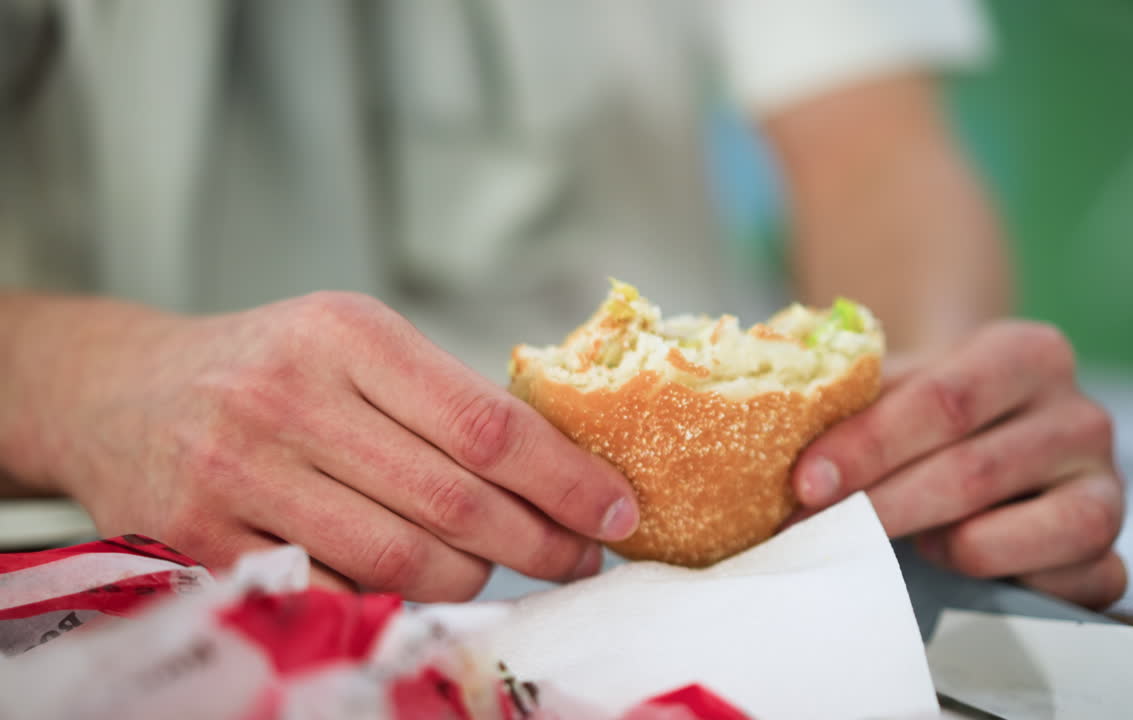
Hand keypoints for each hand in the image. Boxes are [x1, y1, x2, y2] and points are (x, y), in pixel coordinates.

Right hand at [52, 292, 638, 600]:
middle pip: (455, 500)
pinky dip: (394, 601)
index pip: (487, 424)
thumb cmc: (266, 365)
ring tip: (507, 573)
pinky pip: (335, 593)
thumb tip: (561, 471)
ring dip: (475, 579)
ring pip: (402, 558)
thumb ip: (442, 398)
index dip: (566, 479)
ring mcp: (241, 472)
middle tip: (579, 559)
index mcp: (348, 334)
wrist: (121, 389)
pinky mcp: (204, 540)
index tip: (617, 512)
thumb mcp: (353, 342)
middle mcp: (292, 397)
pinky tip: (425, 588)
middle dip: (539, 543)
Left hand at [791, 321, 1125, 608]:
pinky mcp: (1110, 557)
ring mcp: (1106, 489)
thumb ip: (850, 398)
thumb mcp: (899, 380)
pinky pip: (1050, 590)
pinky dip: (993, 587)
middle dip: (877, 507)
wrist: (994, 423)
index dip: (868, 446)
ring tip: (908, 539)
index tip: (804, 484)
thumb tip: (768, 430)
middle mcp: (1082, 417)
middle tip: (812, 531)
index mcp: (1029, 354)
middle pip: (968, 473)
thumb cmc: (932, 406)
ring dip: (934, 547)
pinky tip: (960, 564)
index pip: (944, 400)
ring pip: (1004, 537)